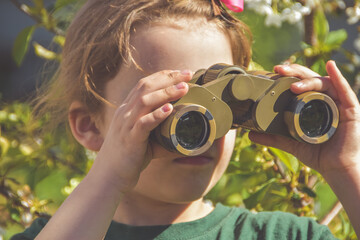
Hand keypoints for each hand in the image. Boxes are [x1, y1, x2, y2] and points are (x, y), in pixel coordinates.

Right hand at [94, 70, 191, 191]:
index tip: (181, 73)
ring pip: (145, 101)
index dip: (163, 76)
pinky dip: (156, 115)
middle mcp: (125, 113)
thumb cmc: (129, 158)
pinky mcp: (130, 139)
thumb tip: (186, 137)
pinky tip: (169, 109)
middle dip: (168, 78)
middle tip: (188, 74)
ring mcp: (126, 125)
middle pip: (146, 87)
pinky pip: (143, 123)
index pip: (144, 85)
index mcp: (127, 110)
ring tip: (184, 88)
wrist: (109, 176)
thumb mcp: (146, 141)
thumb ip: (163, 135)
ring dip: (166, 92)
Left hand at [249, 61, 359, 175]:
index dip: (288, 76)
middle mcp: (326, 100)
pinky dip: (337, 77)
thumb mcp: (292, 142)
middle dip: (294, 72)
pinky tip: (330, 66)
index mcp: (313, 104)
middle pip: (310, 79)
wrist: (336, 169)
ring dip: (308, 80)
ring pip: (323, 83)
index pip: (300, 84)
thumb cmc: (318, 154)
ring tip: (293, 85)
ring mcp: (339, 103)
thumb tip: (250, 134)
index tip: (273, 72)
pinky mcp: (351, 110)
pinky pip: (344, 90)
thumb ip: (273, 138)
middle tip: (278, 69)